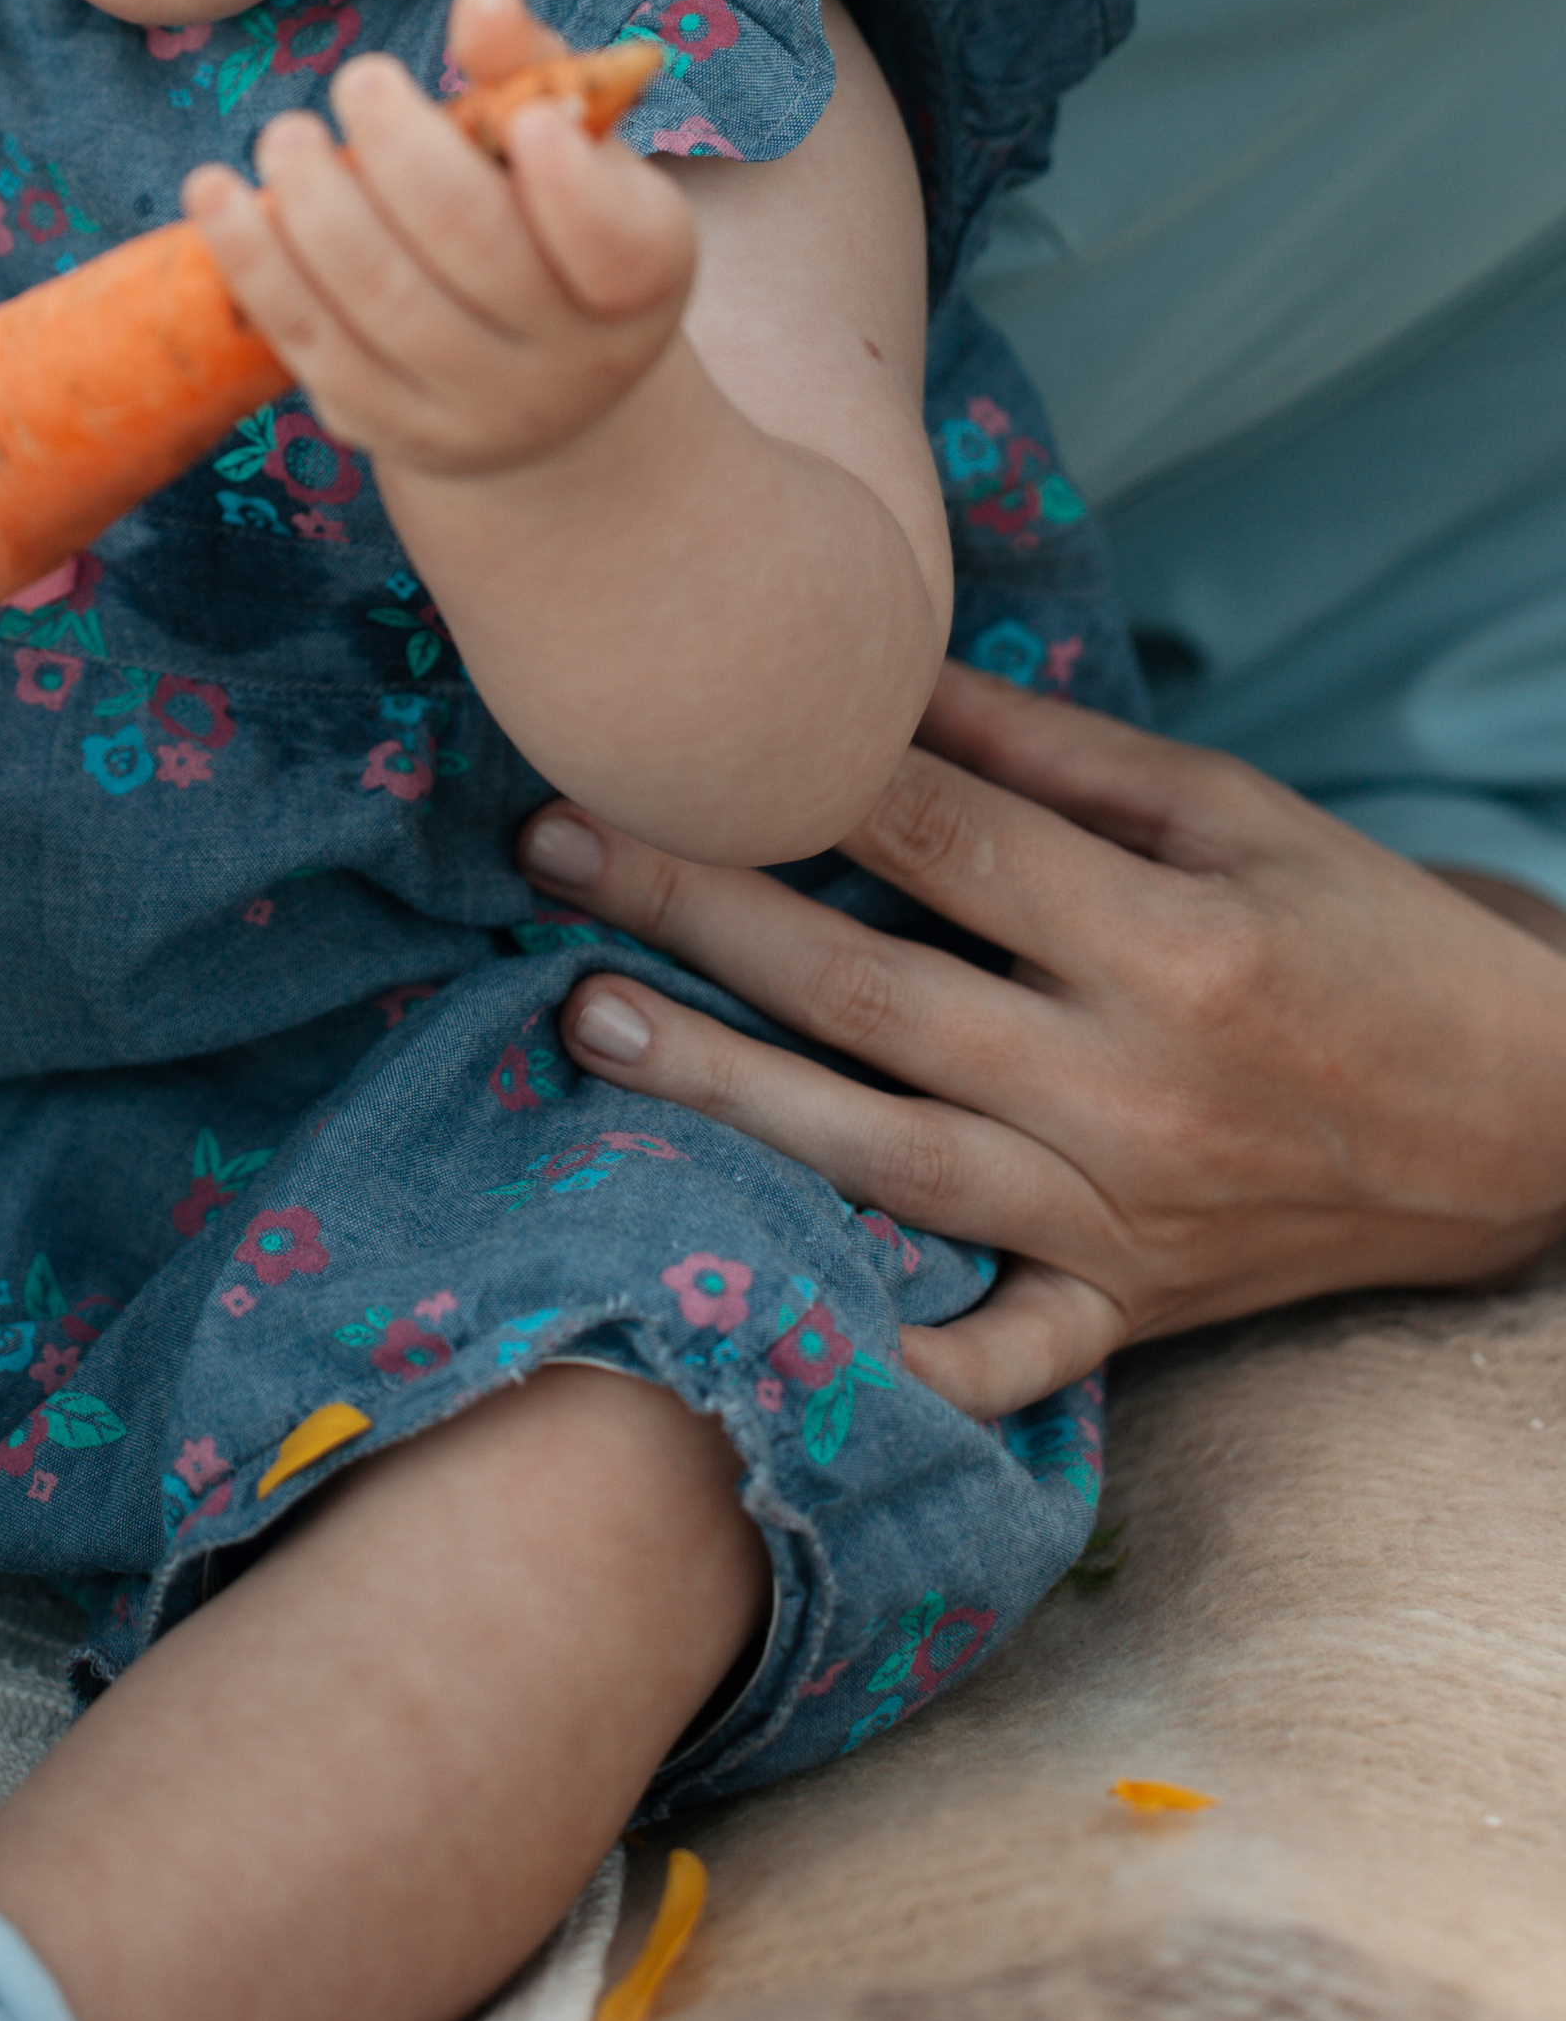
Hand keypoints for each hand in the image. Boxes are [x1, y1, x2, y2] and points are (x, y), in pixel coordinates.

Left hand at [180, 0, 696, 484]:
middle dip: (407, 157)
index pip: (615, 242)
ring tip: (286, 136)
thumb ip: (527, 73)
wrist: (522, 380)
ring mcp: (474, 408)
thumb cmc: (543, 221)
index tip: (525, 122)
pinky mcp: (382, 425)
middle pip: (478, 252)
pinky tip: (214, 193)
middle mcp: (571, 358)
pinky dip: (253, 261)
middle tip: (359, 81)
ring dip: (316, 205)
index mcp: (640, 275)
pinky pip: (307, 340)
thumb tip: (484, 0)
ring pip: (381, 300)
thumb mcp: (566, 148)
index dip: (573, 187)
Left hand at [517, 661, 1565, 1417]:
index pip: (941, 842)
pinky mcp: (1129, 1314)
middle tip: (550, 842)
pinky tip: (772, 1330)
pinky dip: (898, 1354)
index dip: (789, 779)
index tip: (657, 721)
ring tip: (581, 1023)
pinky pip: (1001, 1353)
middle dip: (697, 911)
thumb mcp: (1230, 813)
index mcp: (1168, 944)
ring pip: (886, 1156)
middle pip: (874, 990)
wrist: (1521, 1123)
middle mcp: (1134, 1088)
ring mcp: (1123, 1217)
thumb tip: (882, 666)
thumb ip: (1047, 752)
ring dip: (722, 1089)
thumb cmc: (1361, 938)